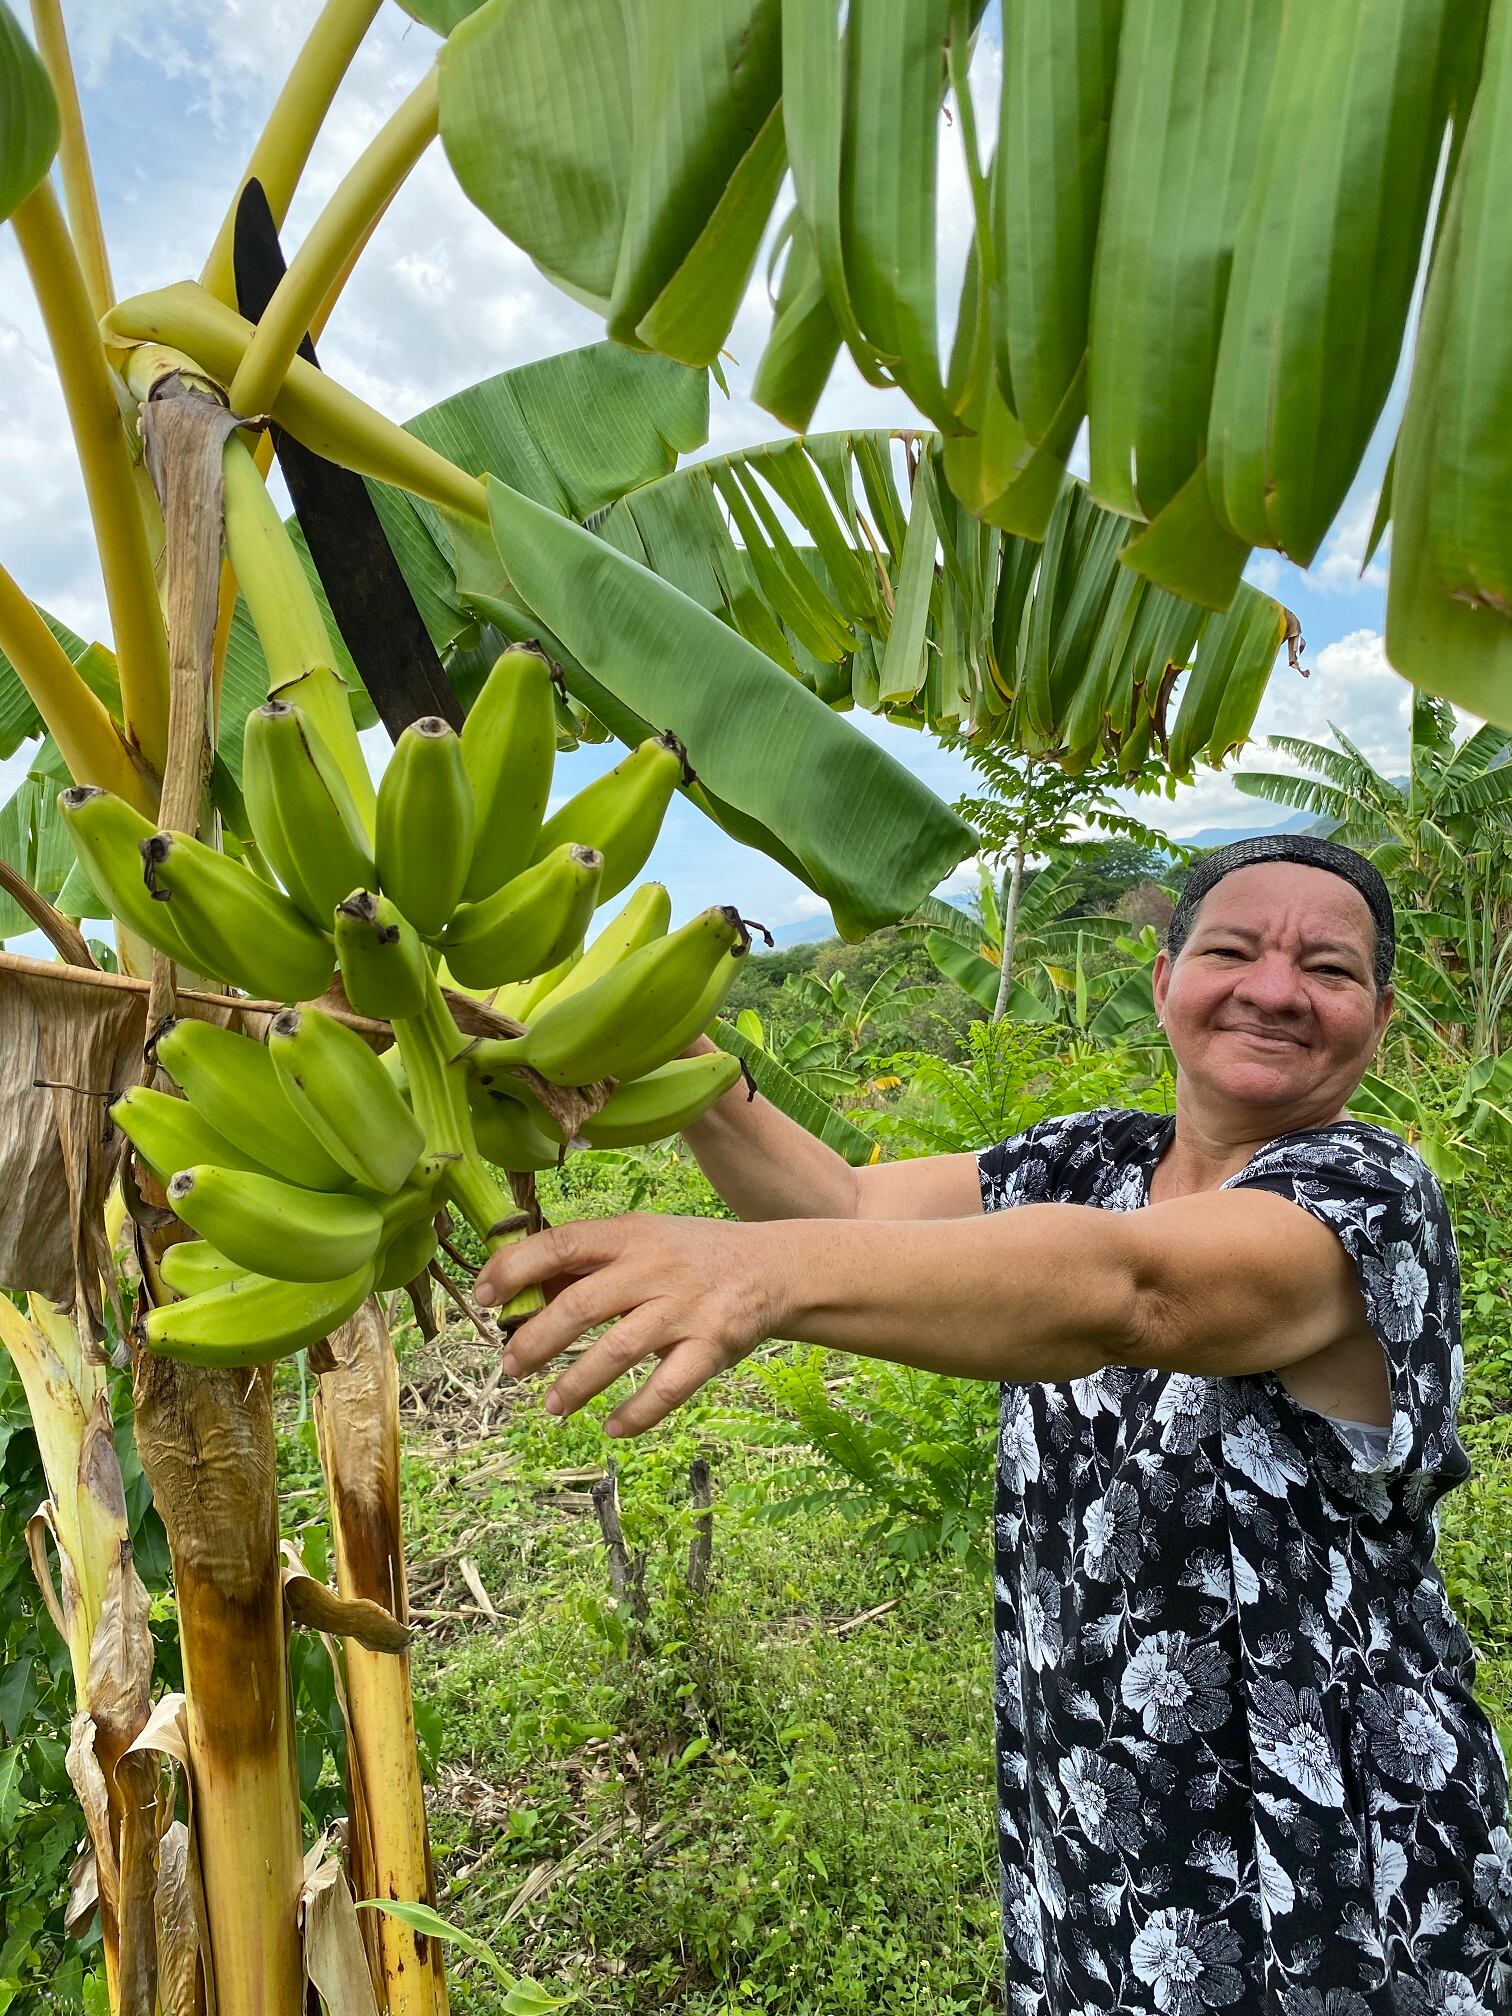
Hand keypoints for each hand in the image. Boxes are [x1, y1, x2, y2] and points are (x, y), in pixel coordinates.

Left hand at [474, 1213, 782, 1435]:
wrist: (773, 1267)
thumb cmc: (691, 1255)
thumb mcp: (643, 1238)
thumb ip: (590, 1261)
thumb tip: (524, 1292)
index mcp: (631, 1234)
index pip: (561, 1243)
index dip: (516, 1268)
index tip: (483, 1296)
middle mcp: (656, 1268)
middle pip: (582, 1305)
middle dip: (536, 1340)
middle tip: (509, 1367)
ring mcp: (686, 1308)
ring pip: (619, 1350)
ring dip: (577, 1383)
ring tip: (550, 1405)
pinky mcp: (713, 1346)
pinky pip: (668, 1388)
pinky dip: (636, 1414)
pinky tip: (611, 1428)